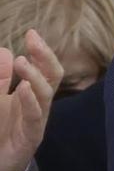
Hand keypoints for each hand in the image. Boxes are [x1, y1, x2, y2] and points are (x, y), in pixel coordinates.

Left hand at [0, 31, 59, 170]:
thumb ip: (0, 79)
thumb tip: (5, 51)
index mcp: (32, 94)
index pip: (44, 68)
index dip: (40, 51)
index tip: (31, 33)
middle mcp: (38, 105)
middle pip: (52, 76)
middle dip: (45, 56)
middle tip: (33, 39)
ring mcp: (36, 120)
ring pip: (45, 94)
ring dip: (34, 76)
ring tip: (22, 61)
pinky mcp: (30, 137)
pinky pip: (34, 116)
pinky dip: (30, 101)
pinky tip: (23, 88)